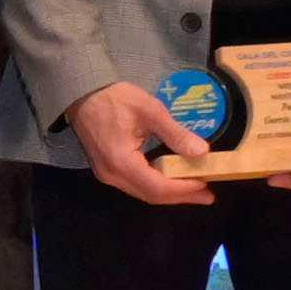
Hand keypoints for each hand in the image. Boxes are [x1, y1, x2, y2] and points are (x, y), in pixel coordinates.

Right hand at [67, 77, 207, 206]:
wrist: (83, 93)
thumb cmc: (115, 98)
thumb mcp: (150, 110)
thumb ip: (176, 133)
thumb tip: (202, 152)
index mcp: (121, 162)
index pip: (157, 187)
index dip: (184, 189)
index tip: (206, 187)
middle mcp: (112, 175)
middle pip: (151, 195)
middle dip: (181, 196)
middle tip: (207, 196)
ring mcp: (107, 175)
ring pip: (143, 192)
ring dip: (169, 193)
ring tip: (195, 189)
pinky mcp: (108, 170)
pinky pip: (136, 185)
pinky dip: (157, 186)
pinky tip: (172, 181)